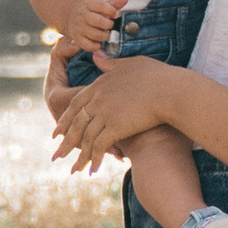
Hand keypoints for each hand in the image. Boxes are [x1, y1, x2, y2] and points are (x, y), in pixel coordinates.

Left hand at [51, 55, 180, 170]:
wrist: (170, 91)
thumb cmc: (157, 76)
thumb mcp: (130, 64)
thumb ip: (110, 63)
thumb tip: (96, 57)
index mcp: (99, 85)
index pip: (76, 104)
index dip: (67, 120)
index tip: (58, 132)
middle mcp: (98, 99)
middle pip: (77, 123)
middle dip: (66, 142)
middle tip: (57, 156)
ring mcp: (105, 113)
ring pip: (86, 138)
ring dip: (80, 157)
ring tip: (74, 171)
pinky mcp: (115, 127)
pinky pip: (99, 146)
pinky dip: (95, 160)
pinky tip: (93, 171)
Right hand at [65, 0, 127, 55]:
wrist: (70, 17)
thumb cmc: (91, 12)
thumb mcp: (100, 5)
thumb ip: (114, 3)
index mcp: (88, 5)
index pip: (100, 5)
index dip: (111, 11)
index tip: (116, 15)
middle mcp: (82, 16)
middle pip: (98, 21)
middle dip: (108, 25)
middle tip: (110, 26)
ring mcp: (79, 28)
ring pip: (95, 35)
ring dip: (105, 36)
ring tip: (106, 34)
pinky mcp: (78, 39)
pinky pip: (89, 46)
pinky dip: (97, 46)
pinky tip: (99, 42)